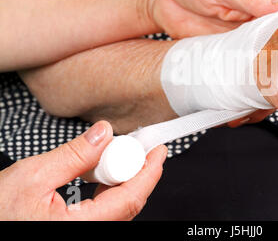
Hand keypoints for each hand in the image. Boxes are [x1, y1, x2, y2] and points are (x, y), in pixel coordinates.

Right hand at [0, 121, 166, 219]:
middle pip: (128, 203)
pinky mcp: (79, 229)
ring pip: (119, 207)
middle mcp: (89, 233)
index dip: (149, 173)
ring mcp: (85, 232)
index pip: (129, 199)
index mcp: (80, 228)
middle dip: (139, 172)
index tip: (158, 152)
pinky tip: (103, 174)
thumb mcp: (32, 176)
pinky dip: (110, 189)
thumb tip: (103, 134)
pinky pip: (106, 211)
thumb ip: (73, 155)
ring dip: (125, 180)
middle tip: (140, 147)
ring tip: (119, 157)